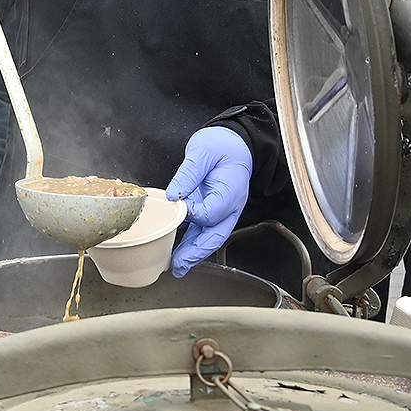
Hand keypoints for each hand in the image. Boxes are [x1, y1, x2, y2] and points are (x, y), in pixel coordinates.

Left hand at [165, 127, 253, 276]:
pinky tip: (178, 251)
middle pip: (214, 236)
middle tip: (178, 265)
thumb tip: (174, 194)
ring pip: (209, 238)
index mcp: (230, 191)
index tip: (180, 211)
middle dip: (195, 253)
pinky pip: (203, 231)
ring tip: (177, 266)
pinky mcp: (214, 210)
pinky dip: (191, 243)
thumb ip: (188, 173)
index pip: (212, 212)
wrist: (236, 143)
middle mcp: (229, 206)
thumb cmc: (223, 146)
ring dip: (192, 253)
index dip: (194, 216)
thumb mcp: (203, 151)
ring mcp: (223, 211)